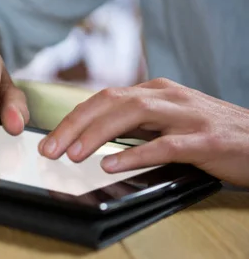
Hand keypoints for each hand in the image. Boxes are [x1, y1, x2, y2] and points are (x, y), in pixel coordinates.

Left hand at [38, 78, 248, 187]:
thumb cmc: (210, 134)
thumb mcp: (167, 123)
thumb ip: (134, 125)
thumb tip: (91, 137)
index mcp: (155, 92)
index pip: (103, 99)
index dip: (72, 119)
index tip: (48, 141)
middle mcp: (168, 97)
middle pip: (111, 102)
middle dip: (75, 125)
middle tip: (49, 150)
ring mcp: (188, 116)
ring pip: (134, 114)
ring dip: (98, 134)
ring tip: (73, 154)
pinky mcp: (206, 140)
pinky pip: (166, 145)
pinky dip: (136, 154)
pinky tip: (111, 165)